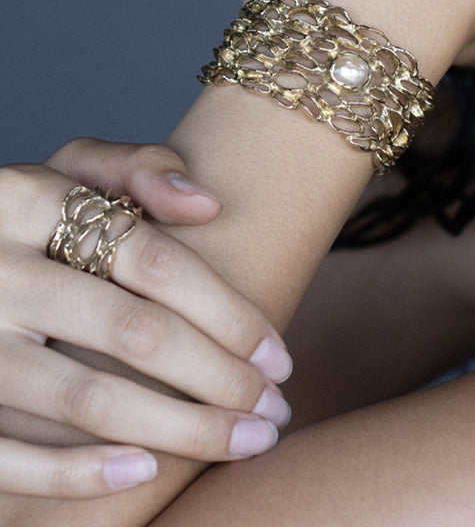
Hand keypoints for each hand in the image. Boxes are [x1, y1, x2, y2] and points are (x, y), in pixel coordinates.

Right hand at [0, 139, 292, 498]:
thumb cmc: (30, 218)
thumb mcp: (70, 171)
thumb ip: (137, 168)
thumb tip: (210, 203)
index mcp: (29, 203)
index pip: (155, 261)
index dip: (228, 313)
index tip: (279, 356)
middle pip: (134, 333)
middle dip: (220, 379)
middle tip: (275, 410)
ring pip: (86, 399)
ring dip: (179, 431)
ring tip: (245, 444)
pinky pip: (8, 456)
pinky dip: (78, 474)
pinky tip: (147, 473)